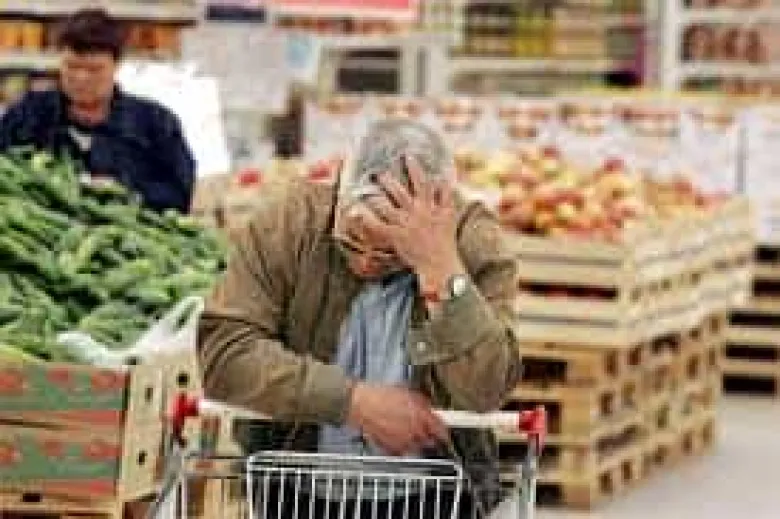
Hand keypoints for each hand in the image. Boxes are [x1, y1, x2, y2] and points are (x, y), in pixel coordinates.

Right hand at [346, 382, 448, 455]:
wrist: (359, 404)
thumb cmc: (380, 395)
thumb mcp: (406, 392)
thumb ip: (422, 404)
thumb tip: (430, 410)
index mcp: (420, 415)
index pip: (441, 429)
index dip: (444, 430)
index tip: (444, 430)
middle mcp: (414, 431)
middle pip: (430, 440)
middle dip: (428, 434)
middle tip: (422, 427)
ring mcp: (402, 442)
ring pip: (417, 447)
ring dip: (416, 440)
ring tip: (406, 429)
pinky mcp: (391, 448)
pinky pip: (402, 450)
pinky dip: (402, 445)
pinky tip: (395, 435)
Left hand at [360, 156, 465, 292]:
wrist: (440, 264)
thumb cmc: (445, 242)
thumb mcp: (449, 216)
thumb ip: (446, 196)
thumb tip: (443, 178)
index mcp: (430, 207)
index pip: (422, 183)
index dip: (415, 168)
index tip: (407, 156)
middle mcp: (417, 213)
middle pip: (401, 193)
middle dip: (389, 181)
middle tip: (379, 172)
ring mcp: (405, 225)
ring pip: (387, 206)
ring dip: (377, 196)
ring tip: (366, 188)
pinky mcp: (396, 237)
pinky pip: (378, 227)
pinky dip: (367, 219)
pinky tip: (357, 211)